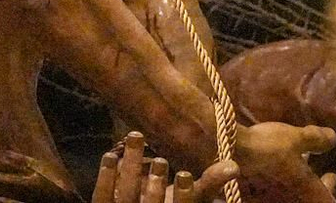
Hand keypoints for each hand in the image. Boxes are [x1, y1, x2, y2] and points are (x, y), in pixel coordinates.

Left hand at [91, 133, 236, 202]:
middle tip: (160, 162)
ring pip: (125, 197)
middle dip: (155, 187)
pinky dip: (106, 175)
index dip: (183, 196)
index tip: (186, 174)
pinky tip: (111, 154)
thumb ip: (210, 182)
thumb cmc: (171, 201)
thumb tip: (233, 166)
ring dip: (131, 170)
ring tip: (138, 139)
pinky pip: (101, 195)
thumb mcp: (192, 196)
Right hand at [231, 122, 335, 202]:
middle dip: (330, 194)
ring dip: (311, 191)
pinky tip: (288, 175)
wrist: (227, 155)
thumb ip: (317, 139)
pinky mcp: (260, 202)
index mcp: (310, 197)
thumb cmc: (266, 147)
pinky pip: (283, 200)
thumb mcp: (296, 138)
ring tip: (315, 174)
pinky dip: (292, 191)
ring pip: (301, 202)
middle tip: (334, 178)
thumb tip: (333, 139)